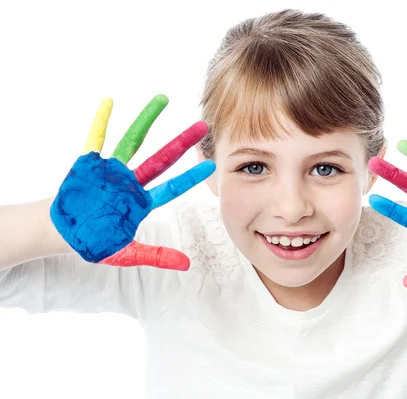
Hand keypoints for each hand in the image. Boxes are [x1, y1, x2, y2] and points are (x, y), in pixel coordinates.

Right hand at [50, 95, 214, 270]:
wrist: (61, 232)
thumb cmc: (94, 241)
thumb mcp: (125, 253)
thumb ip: (154, 256)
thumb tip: (187, 265)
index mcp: (140, 202)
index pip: (171, 188)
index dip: (190, 178)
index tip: (211, 166)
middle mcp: (130, 182)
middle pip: (161, 158)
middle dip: (182, 143)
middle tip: (202, 126)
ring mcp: (111, 171)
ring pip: (133, 141)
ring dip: (147, 121)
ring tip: (164, 99)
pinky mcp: (89, 164)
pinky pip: (95, 138)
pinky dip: (101, 121)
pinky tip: (109, 101)